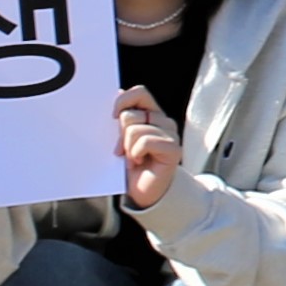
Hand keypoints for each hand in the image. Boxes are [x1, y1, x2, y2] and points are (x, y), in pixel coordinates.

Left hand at [110, 86, 180, 210]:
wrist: (143, 193)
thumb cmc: (131, 166)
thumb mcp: (122, 139)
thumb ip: (122, 119)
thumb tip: (117, 93)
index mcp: (152, 114)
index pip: (140, 93)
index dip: (123, 101)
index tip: (111, 117)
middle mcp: (164, 121)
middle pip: (132, 114)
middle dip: (120, 134)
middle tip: (121, 150)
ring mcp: (171, 135)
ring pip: (136, 130)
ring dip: (127, 148)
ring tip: (131, 159)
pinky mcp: (173, 149)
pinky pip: (146, 142)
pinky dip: (135, 154)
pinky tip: (137, 163)